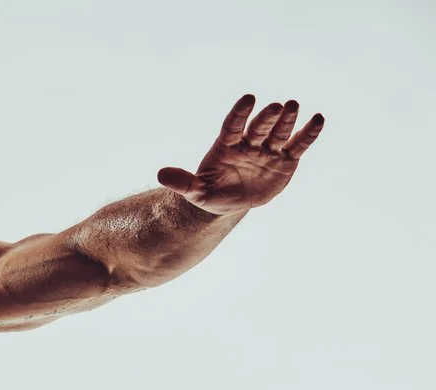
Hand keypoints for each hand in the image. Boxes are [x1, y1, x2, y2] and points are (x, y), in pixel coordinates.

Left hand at [157, 94, 324, 215]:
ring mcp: (267, 150)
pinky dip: (308, 134)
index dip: (240, 113)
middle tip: (277, 106)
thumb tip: (160, 174)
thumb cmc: (211, 193)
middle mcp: (248, 143)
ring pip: (278, 133)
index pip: (233, 125)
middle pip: (258, 128)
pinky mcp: (285, 160)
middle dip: (266, 118)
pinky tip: (318, 120)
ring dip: (287, 121)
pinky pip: (297, 145)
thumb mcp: (196, 192)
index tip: (248, 99)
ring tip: (294, 106)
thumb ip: (182, 182)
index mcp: (226, 145)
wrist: (231, 201)